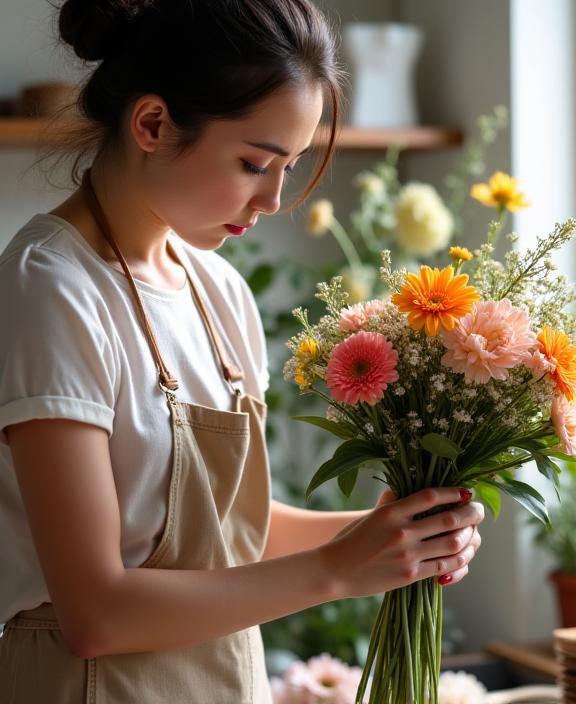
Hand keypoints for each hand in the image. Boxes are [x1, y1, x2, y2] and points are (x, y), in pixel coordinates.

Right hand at [318, 487, 483, 598]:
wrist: (335, 571)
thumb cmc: (351, 539)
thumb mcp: (370, 515)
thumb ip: (390, 502)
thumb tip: (402, 488)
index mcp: (391, 512)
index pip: (430, 496)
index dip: (453, 492)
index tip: (466, 491)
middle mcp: (402, 531)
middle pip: (449, 520)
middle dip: (471, 514)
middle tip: (478, 510)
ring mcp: (408, 555)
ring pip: (452, 544)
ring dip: (470, 538)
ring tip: (475, 533)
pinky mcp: (410, 575)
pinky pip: (444, 567)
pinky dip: (459, 560)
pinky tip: (463, 555)